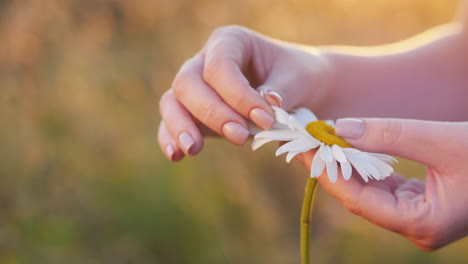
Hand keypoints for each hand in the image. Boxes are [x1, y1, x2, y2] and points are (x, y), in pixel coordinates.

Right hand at [158, 25, 330, 160]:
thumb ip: (281, 90)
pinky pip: (172, 122)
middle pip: (188, 82)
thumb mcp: (297, 78)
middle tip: (240, 137)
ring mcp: (196, 87)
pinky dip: (170, 138)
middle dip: (212, 112)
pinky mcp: (193, 112)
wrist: (297, 87)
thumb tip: (267, 104)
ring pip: (172, 101)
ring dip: (181, 126)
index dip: (238, 96)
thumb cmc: (297, 76)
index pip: (220, 67)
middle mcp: (205, 60)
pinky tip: (177, 156)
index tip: (266, 120)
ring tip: (193, 149)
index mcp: (230, 41)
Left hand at [300, 118, 467, 250]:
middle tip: (304, 141)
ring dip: (345, 165)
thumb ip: (389, 135)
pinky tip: (346, 148)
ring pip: (368, 191)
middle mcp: (416, 227)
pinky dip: (364, 166)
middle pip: (358, 197)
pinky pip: (382, 186)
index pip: (358, 199)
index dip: (327, 172)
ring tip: (319, 141)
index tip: (303, 147)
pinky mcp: (420, 203)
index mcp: (422, 224)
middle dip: (331, 167)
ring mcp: (417, 216)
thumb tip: (339, 129)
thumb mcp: (442, 140)